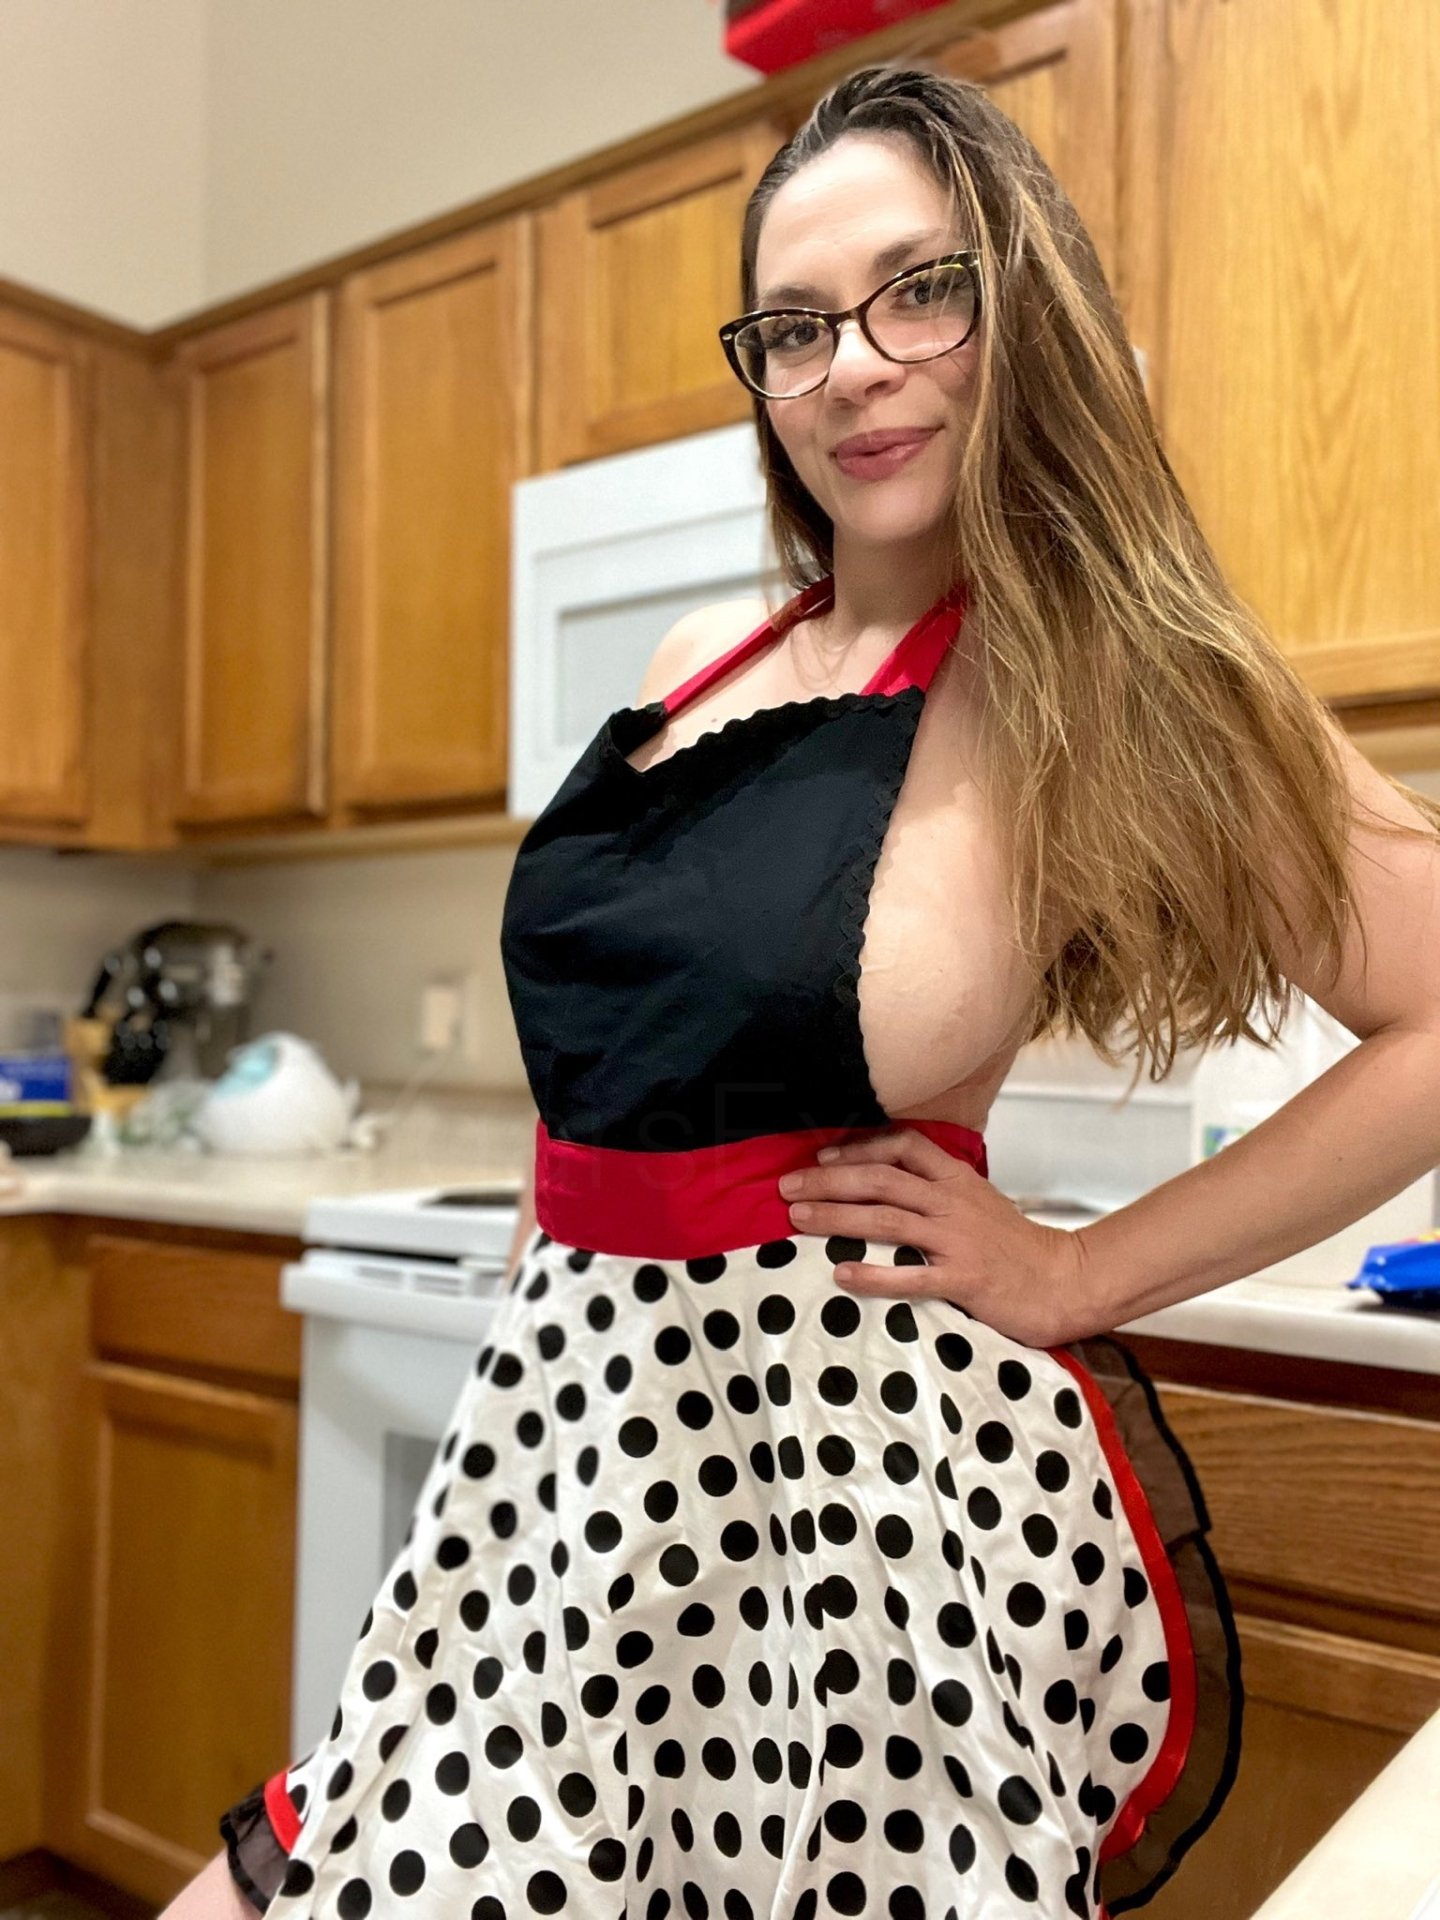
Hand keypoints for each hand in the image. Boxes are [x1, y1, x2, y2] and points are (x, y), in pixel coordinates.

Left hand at [776, 1126, 1103, 1348]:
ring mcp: (957, 1241)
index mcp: (958, 1180)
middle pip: (882, 1180)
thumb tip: (886, 1184)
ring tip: (798, 1219)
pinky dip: (875, 1275)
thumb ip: (938, 1189)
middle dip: (829, 1181)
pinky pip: (911, 1275)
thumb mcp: (980, 1202)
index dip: (859, 1149)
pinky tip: (842, 1276)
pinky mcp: (963, 1280)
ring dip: (837, 1217)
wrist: (1064, 1281)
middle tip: (787, 1187)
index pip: (903, 1146)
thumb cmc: (1016, 1245)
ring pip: (887, 1220)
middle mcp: (953, 1203)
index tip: (822, 1158)